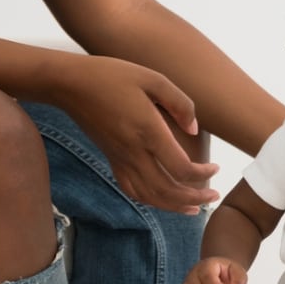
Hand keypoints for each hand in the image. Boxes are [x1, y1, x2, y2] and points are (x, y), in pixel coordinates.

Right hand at [52, 55, 219, 213]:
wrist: (68, 84)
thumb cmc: (111, 75)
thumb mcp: (152, 78)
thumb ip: (180, 102)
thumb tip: (194, 129)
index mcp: (148, 131)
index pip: (181, 169)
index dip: (203, 175)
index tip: (216, 168)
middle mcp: (134, 151)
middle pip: (168, 191)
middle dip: (195, 198)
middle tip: (214, 195)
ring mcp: (120, 158)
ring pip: (150, 196)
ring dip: (175, 206)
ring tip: (195, 207)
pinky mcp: (112, 160)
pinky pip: (131, 190)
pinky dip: (151, 200)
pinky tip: (164, 199)